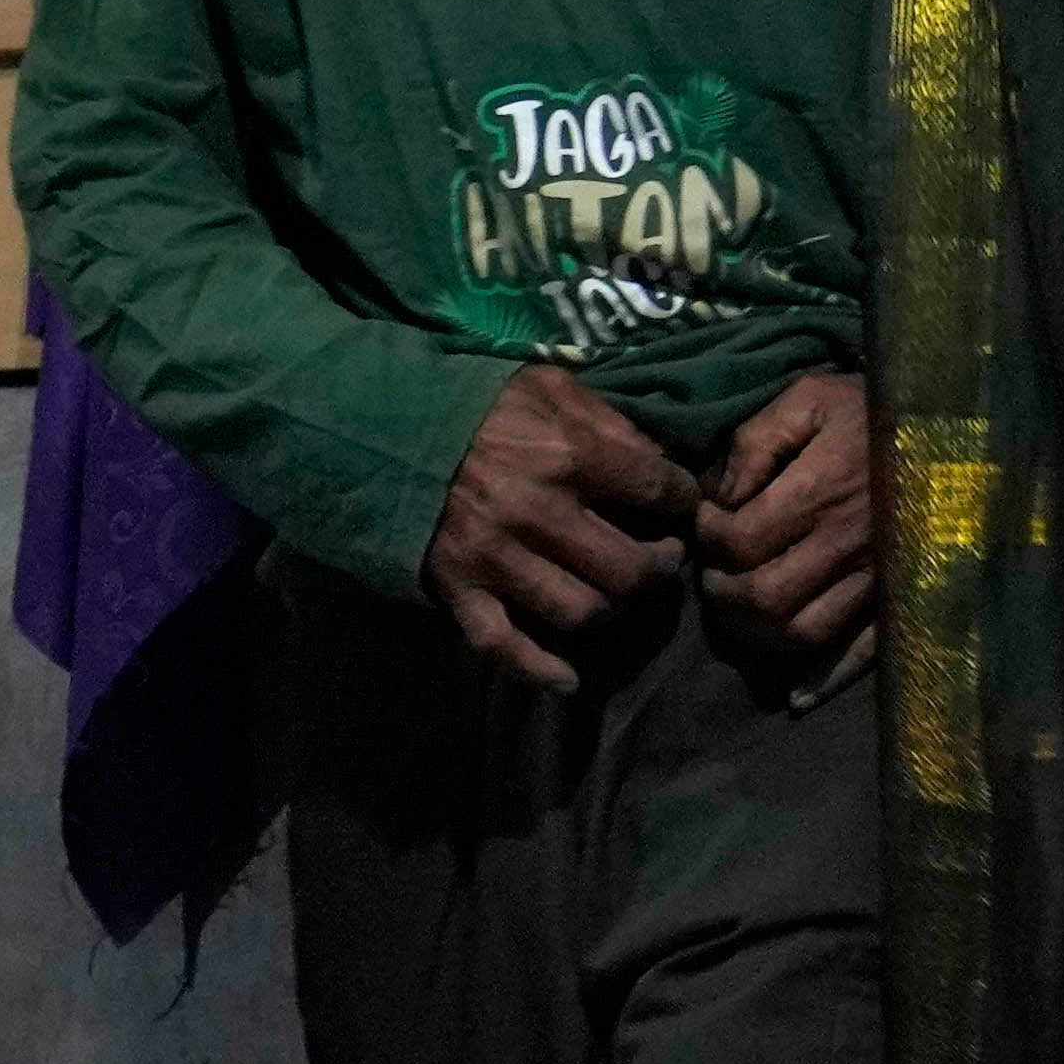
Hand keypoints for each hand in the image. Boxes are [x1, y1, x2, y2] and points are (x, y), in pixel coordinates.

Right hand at [426, 363, 694, 691]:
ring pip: (582, 613)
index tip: (677, 505)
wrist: (379, 425)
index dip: (683, 502)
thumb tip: (660, 462)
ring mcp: (497, 558)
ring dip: (610, 609)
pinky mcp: (460, 588)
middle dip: (660, 567)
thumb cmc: (476, 402)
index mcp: (569, 455)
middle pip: (632, 570)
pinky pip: (505, 646)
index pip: (661, 492)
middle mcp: (540, 514)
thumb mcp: (549, 385)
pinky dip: (540, 671)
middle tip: (658, 557)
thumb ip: (607, 420)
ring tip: (612, 591)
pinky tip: (568, 678)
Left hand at [696, 369, 881, 687]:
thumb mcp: (809, 398)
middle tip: (713, 576)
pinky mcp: (901, 598)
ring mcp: (878, 579)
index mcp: (821, 492)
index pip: (739, 541)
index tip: (703, 524)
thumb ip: (755, 442)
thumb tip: (719, 494)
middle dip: (722, 593)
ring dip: (758, 634)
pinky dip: (825, 680)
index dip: (707, 539)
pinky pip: (863, 654)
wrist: (952, 424)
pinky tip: (795, 694)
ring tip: (741, 613)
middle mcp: (848, 545)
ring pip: (804, 634)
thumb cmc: (871, 409)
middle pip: (765, 597)